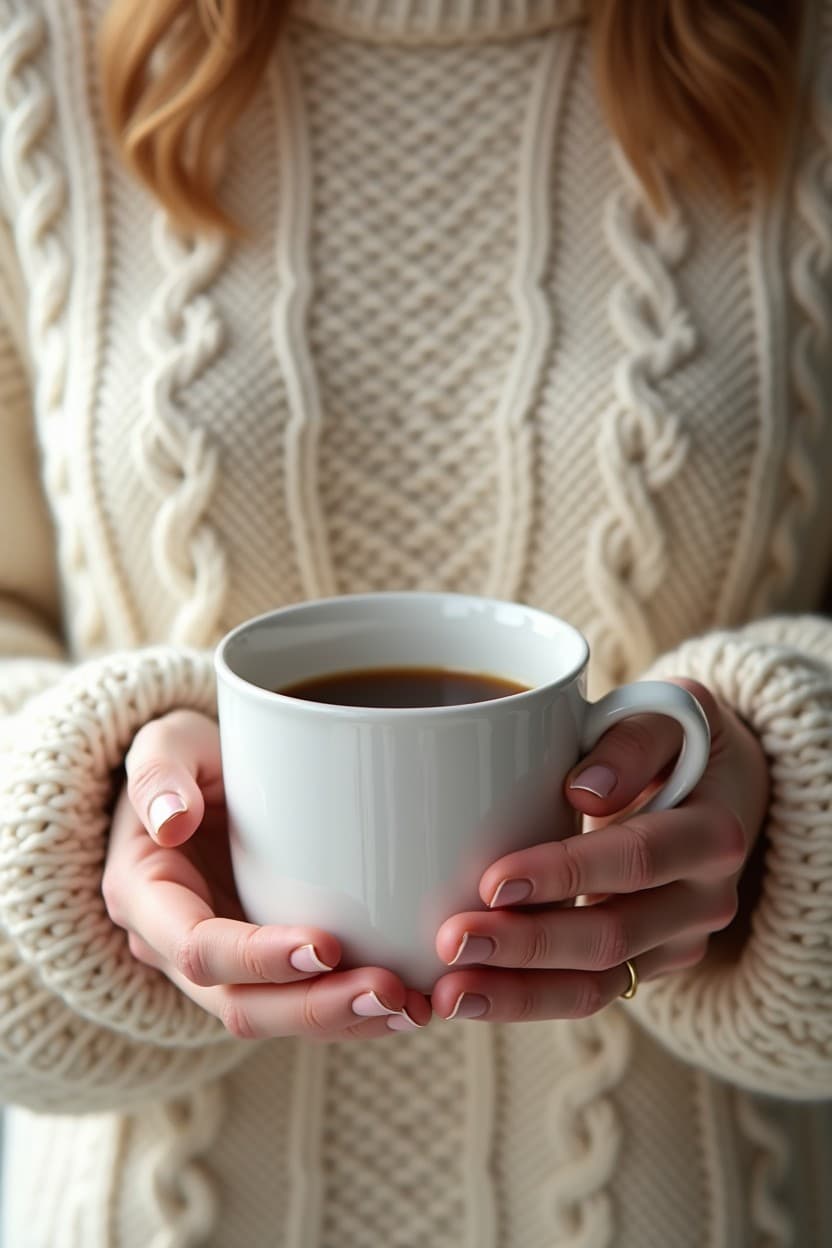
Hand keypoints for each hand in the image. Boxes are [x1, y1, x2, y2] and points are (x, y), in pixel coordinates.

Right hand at [102, 710, 429, 1039]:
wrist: (197, 784)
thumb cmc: (185, 759)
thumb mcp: (164, 744)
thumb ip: (158, 773)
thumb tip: (171, 822)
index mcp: (144, 898)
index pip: (198, 949)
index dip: (259, 958)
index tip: (326, 945)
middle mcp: (175, 949)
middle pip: (242, 1005)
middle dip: (316, 1007)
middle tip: (389, 989)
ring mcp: (222, 968)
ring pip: (277, 1018)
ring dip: (345, 1022)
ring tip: (413, 1007)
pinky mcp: (264, 967)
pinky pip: (303, 1004)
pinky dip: (355, 1013)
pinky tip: (411, 1004)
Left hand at [431, 679, 768, 1022]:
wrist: (718, 788)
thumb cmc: (676, 739)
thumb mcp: (669, 712)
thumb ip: (633, 740)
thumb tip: (585, 790)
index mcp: (713, 834)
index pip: (636, 859)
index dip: (566, 873)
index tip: (492, 881)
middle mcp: (705, 900)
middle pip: (612, 935)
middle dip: (527, 944)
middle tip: (452, 941)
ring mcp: (676, 942)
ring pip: (599, 985)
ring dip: (519, 994)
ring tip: (449, 993)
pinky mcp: (646, 965)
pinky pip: (588, 993)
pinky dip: (527, 999)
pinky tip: (470, 995)